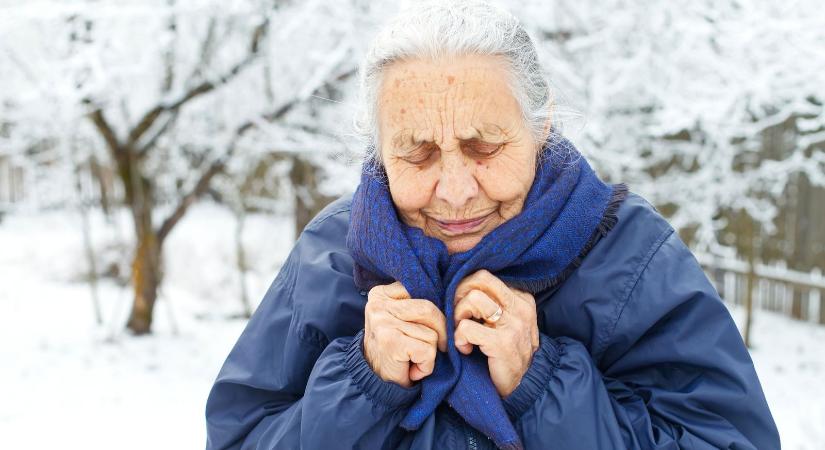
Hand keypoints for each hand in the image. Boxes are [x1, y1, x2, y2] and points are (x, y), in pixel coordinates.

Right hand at [363, 281, 447, 387]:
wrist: (375, 383)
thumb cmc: (394, 349)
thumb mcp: (402, 319)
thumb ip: (418, 305)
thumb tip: (451, 300)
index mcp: (381, 293)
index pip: (422, 290)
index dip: (435, 312)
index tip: (429, 329)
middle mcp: (378, 304)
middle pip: (430, 309)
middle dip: (440, 332)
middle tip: (432, 349)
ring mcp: (383, 322)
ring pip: (431, 332)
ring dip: (430, 352)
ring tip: (414, 360)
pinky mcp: (391, 342)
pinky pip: (427, 350)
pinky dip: (427, 366)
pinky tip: (413, 370)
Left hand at [453, 270, 538, 396]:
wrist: (523, 387)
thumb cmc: (506, 352)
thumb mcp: (505, 322)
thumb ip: (492, 302)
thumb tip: (460, 284)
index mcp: (522, 298)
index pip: (484, 276)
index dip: (466, 290)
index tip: (464, 310)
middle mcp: (520, 307)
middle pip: (479, 279)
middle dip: (460, 295)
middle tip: (460, 317)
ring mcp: (513, 324)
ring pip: (473, 298)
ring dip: (459, 317)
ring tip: (463, 333)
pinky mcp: (502, 342)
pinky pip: (466, 327)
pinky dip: (459, 339)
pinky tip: (466, 349)